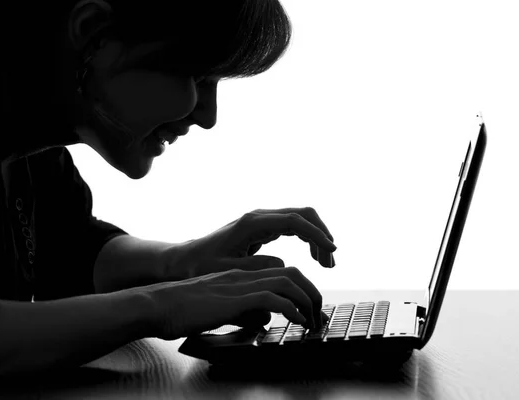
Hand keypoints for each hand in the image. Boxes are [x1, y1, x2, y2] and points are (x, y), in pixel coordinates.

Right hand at [139, 266, 326, 339]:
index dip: (300, 288)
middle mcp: (243, 274)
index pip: (280, 272)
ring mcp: (239, 283)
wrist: (157, 305)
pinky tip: (296, 321)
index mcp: (240, 275)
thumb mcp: (221, 308)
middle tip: (318, 312)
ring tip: (312, 318)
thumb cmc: (182, 309)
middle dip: (311, 291)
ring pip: (287, 280)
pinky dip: (291, 309)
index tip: (308, 308)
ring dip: (307, 299)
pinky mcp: (234, 298)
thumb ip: (244, 310)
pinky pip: (272, 299)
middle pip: (290, 271)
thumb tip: (263, 320)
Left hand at [166, 207, 336, 279]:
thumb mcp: (229, 272)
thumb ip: (257, 267)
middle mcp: (259, 216)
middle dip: (322, 234)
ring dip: (317, 237)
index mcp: (252, 224)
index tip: (331, 251)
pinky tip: (313, 257)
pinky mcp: (262, 227)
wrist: (187, 259)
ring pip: (300, 219)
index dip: (316, 235)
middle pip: (303, 213)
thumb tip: (285, 266)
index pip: (294, 221)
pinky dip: (307, 239)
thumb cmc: (203, 266)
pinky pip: (293, 227)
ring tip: (326, 263)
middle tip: (331, 261)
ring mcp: (261, 220)